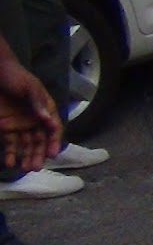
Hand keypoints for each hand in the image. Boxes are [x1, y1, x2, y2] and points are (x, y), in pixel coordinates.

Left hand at [0, 57, 60, 171]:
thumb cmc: (15, 76)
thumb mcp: (29, 87)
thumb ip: (37, 102)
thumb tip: (47, 119)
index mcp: (45, 110)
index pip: (53, 128)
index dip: (53, 141)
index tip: (52, 153)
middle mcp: (35, 120)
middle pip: (40, 140)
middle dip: (38, 154)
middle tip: (35, 167)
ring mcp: (20, 124)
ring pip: (26, 145)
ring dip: (26, 157)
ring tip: (24, 168)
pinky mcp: (6, 127)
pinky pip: (10, 143)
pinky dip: (10, 153)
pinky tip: (9, 162)